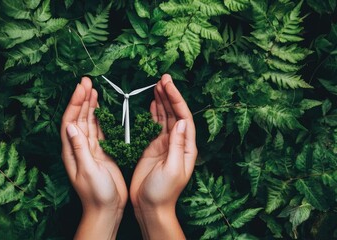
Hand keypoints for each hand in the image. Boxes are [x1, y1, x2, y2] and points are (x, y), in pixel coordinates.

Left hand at [61, 77, 127, 239]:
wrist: (107, 209)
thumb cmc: (97, 194)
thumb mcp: (88, 171)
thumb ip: (80, 148)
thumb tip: (71, 125)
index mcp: (71, 151)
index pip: (70, 121)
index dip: (75, 103)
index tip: (81, 88)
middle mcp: (78, 146)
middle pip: (78, 117)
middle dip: (81, 98)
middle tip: (86, 80)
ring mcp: (89, 148)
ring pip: (87, 121)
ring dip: (89, 104)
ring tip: (92, 88)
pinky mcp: (100, 151)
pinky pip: (97, 129)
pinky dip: (98, 116)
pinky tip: (99, 107)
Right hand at [130, 74, 197, 238]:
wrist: (150, 205)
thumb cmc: (163, 192)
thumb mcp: (172, 169)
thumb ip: (175, 145)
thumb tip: (179, 122)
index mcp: (186, 147)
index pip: (183, 117)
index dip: (176, 99)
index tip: (167, 85)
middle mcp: (177, 142)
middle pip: (175, 113)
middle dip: (170, 95)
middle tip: (163, 78)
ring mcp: (165, 143)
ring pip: (165, 116)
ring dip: (162, 100)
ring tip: (158, 84)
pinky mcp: (153, 146)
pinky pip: (155, 124)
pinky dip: (154, 112)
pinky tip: (153, 102)